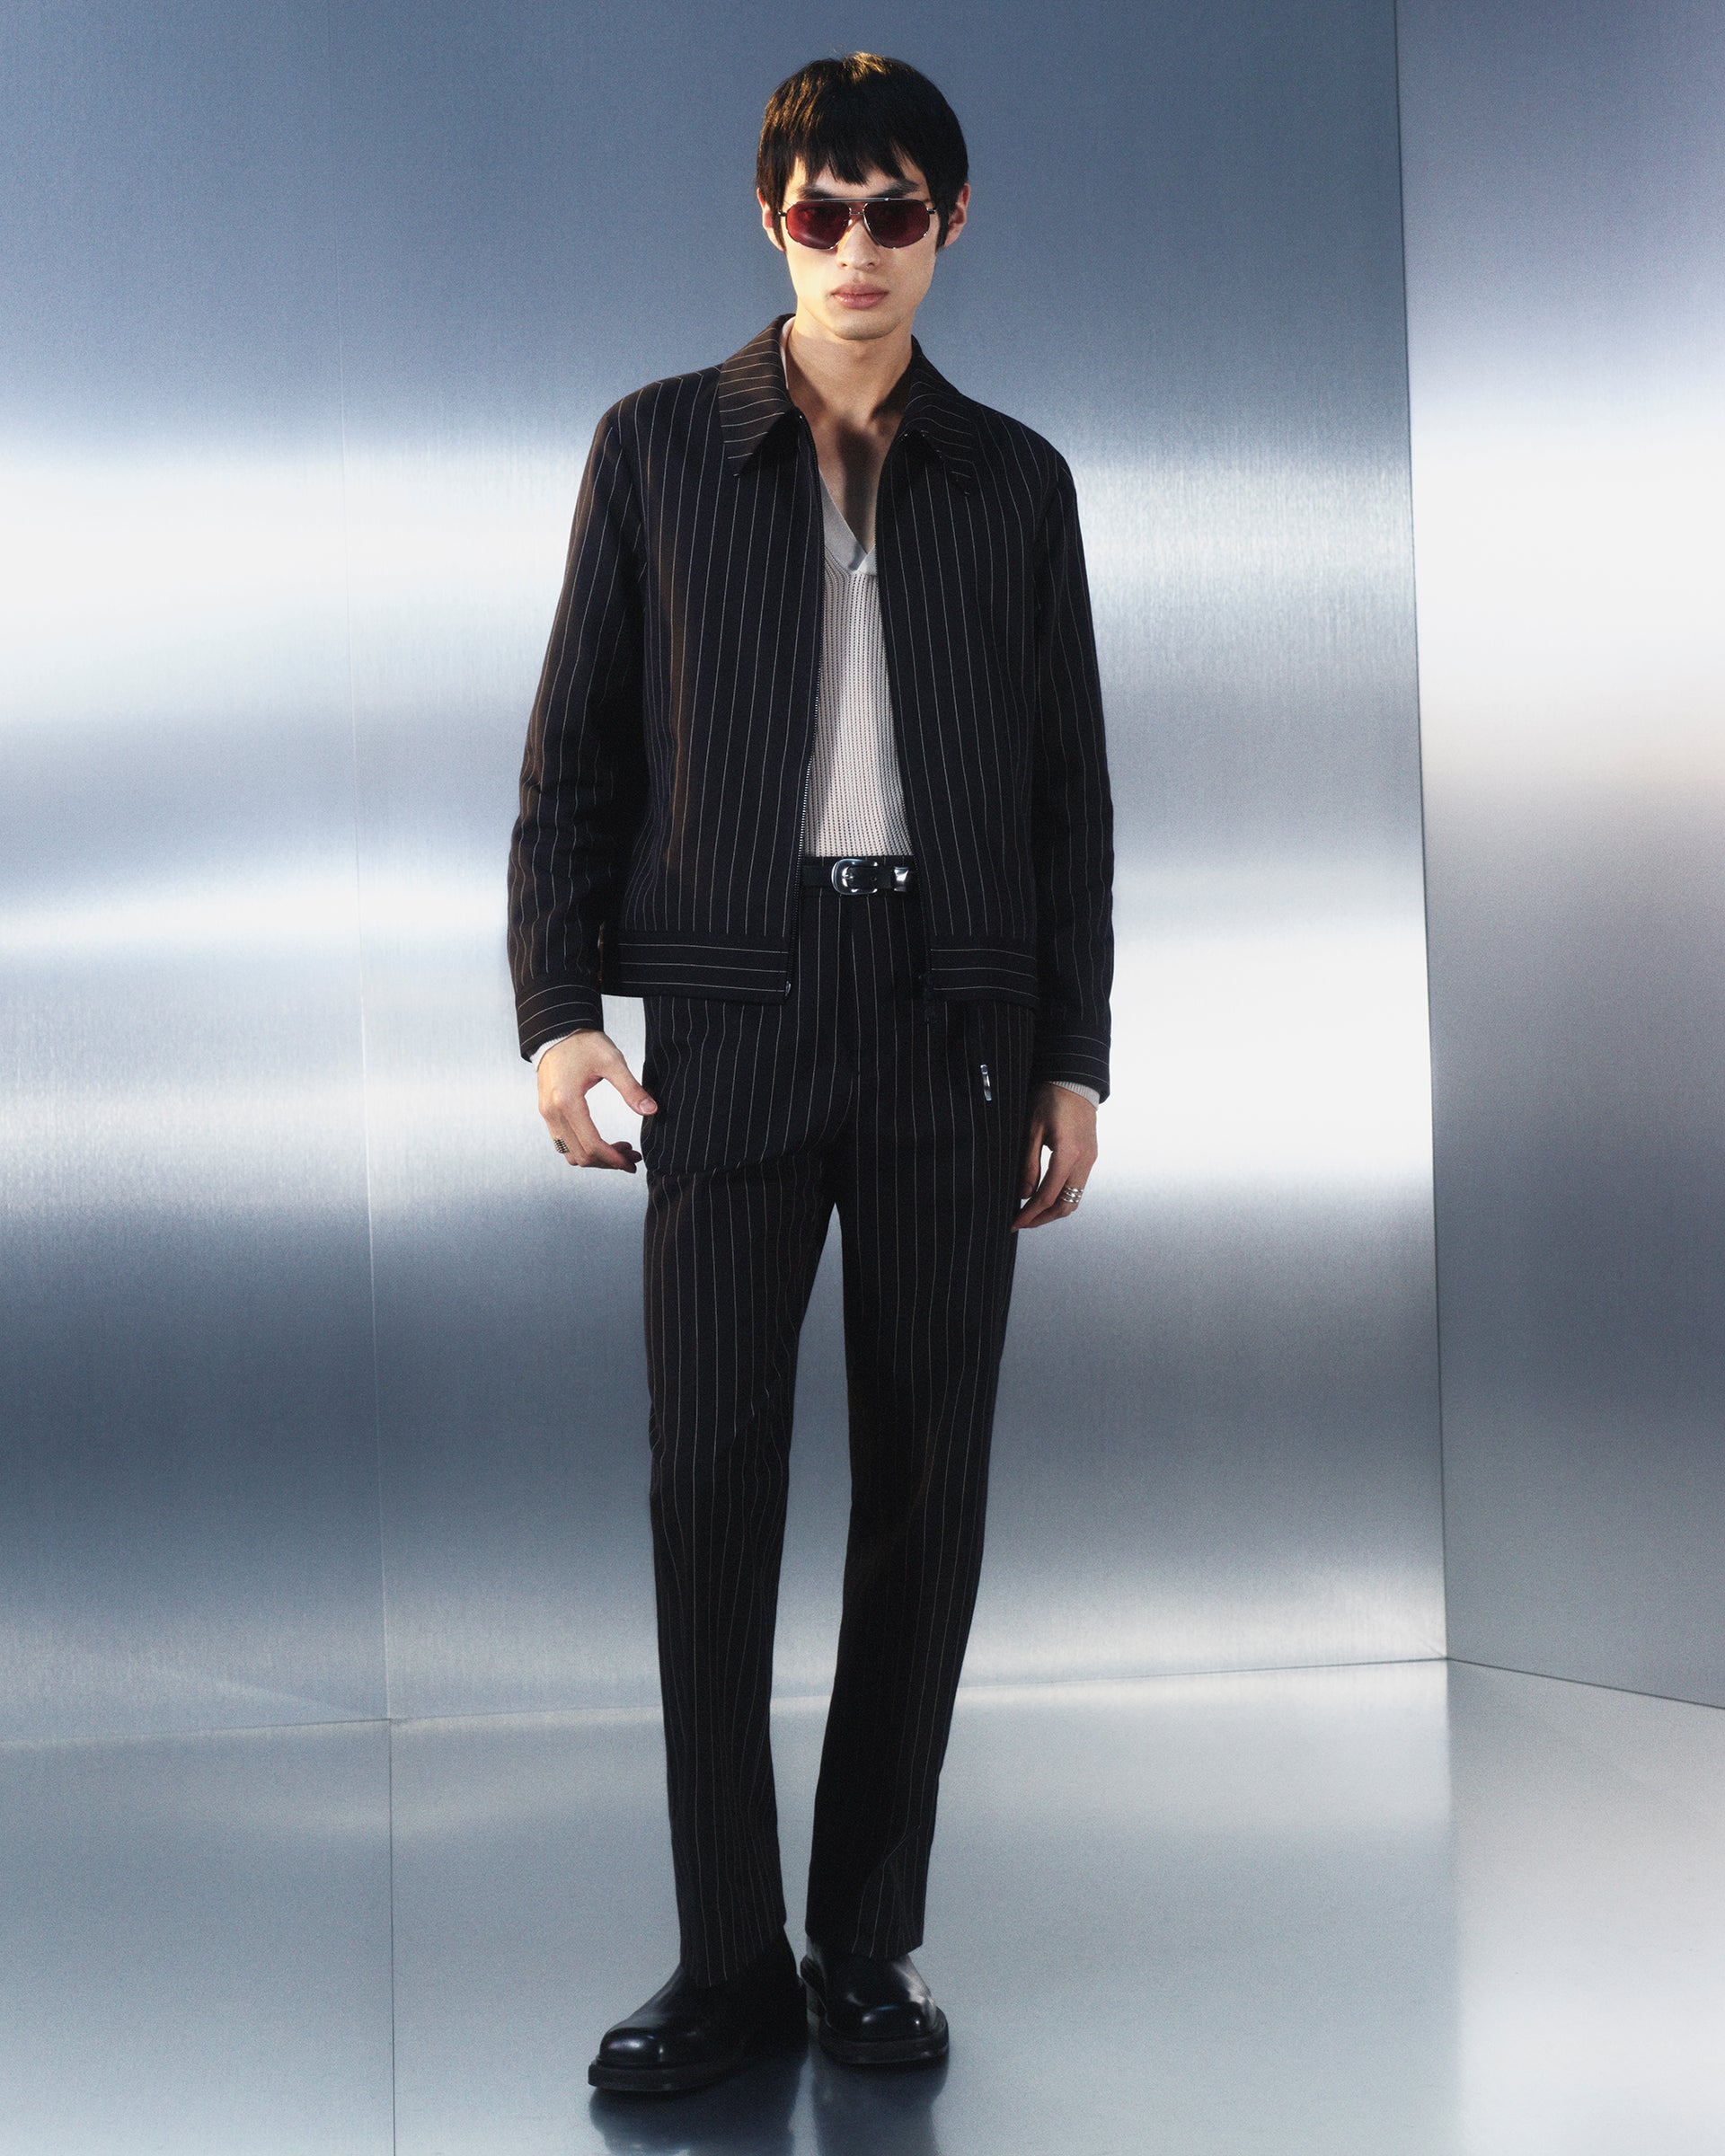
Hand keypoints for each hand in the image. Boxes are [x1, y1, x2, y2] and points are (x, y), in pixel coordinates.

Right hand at [537, 1030, 656, 1172]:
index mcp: (568, 1102)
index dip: (615, 1159)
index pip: (592, 1145)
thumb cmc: (583, 1044)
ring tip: (621, 1149)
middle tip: (632, 1156)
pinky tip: (602, 1142)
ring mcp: (547, 1114)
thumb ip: (631, 1088)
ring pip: (570, 1154)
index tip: (633, 1161)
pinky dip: (583, 1149)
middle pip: (581, 1156)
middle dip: (609, 1162)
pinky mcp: (547, 1113)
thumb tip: (651, 1110)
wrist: (557, 1032)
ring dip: (596, 1158)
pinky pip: (563, 1143)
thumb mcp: (612, 1061)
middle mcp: (552, 1113)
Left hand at [1012, 1083, 1097, 1230]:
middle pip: (1065, 1205)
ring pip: (1074, 1198)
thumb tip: (1024, 1194)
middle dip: (1043, 1218)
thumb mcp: (1032, 1131)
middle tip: (1022, 1223)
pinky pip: (1078, 1186)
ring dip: (1054, 1210)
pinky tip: (1046, 1195)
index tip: (1015, 1222)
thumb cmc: (1051, 1100)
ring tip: (1032, 1213)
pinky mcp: (1090, 1156)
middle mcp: (1084, 1162)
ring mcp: (1090, 1160)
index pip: (1048, 1196)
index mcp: (1068, 1155)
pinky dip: (1062, 1197)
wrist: (1074, 1081)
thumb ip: (1029, 1164)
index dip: (1030, 1214)